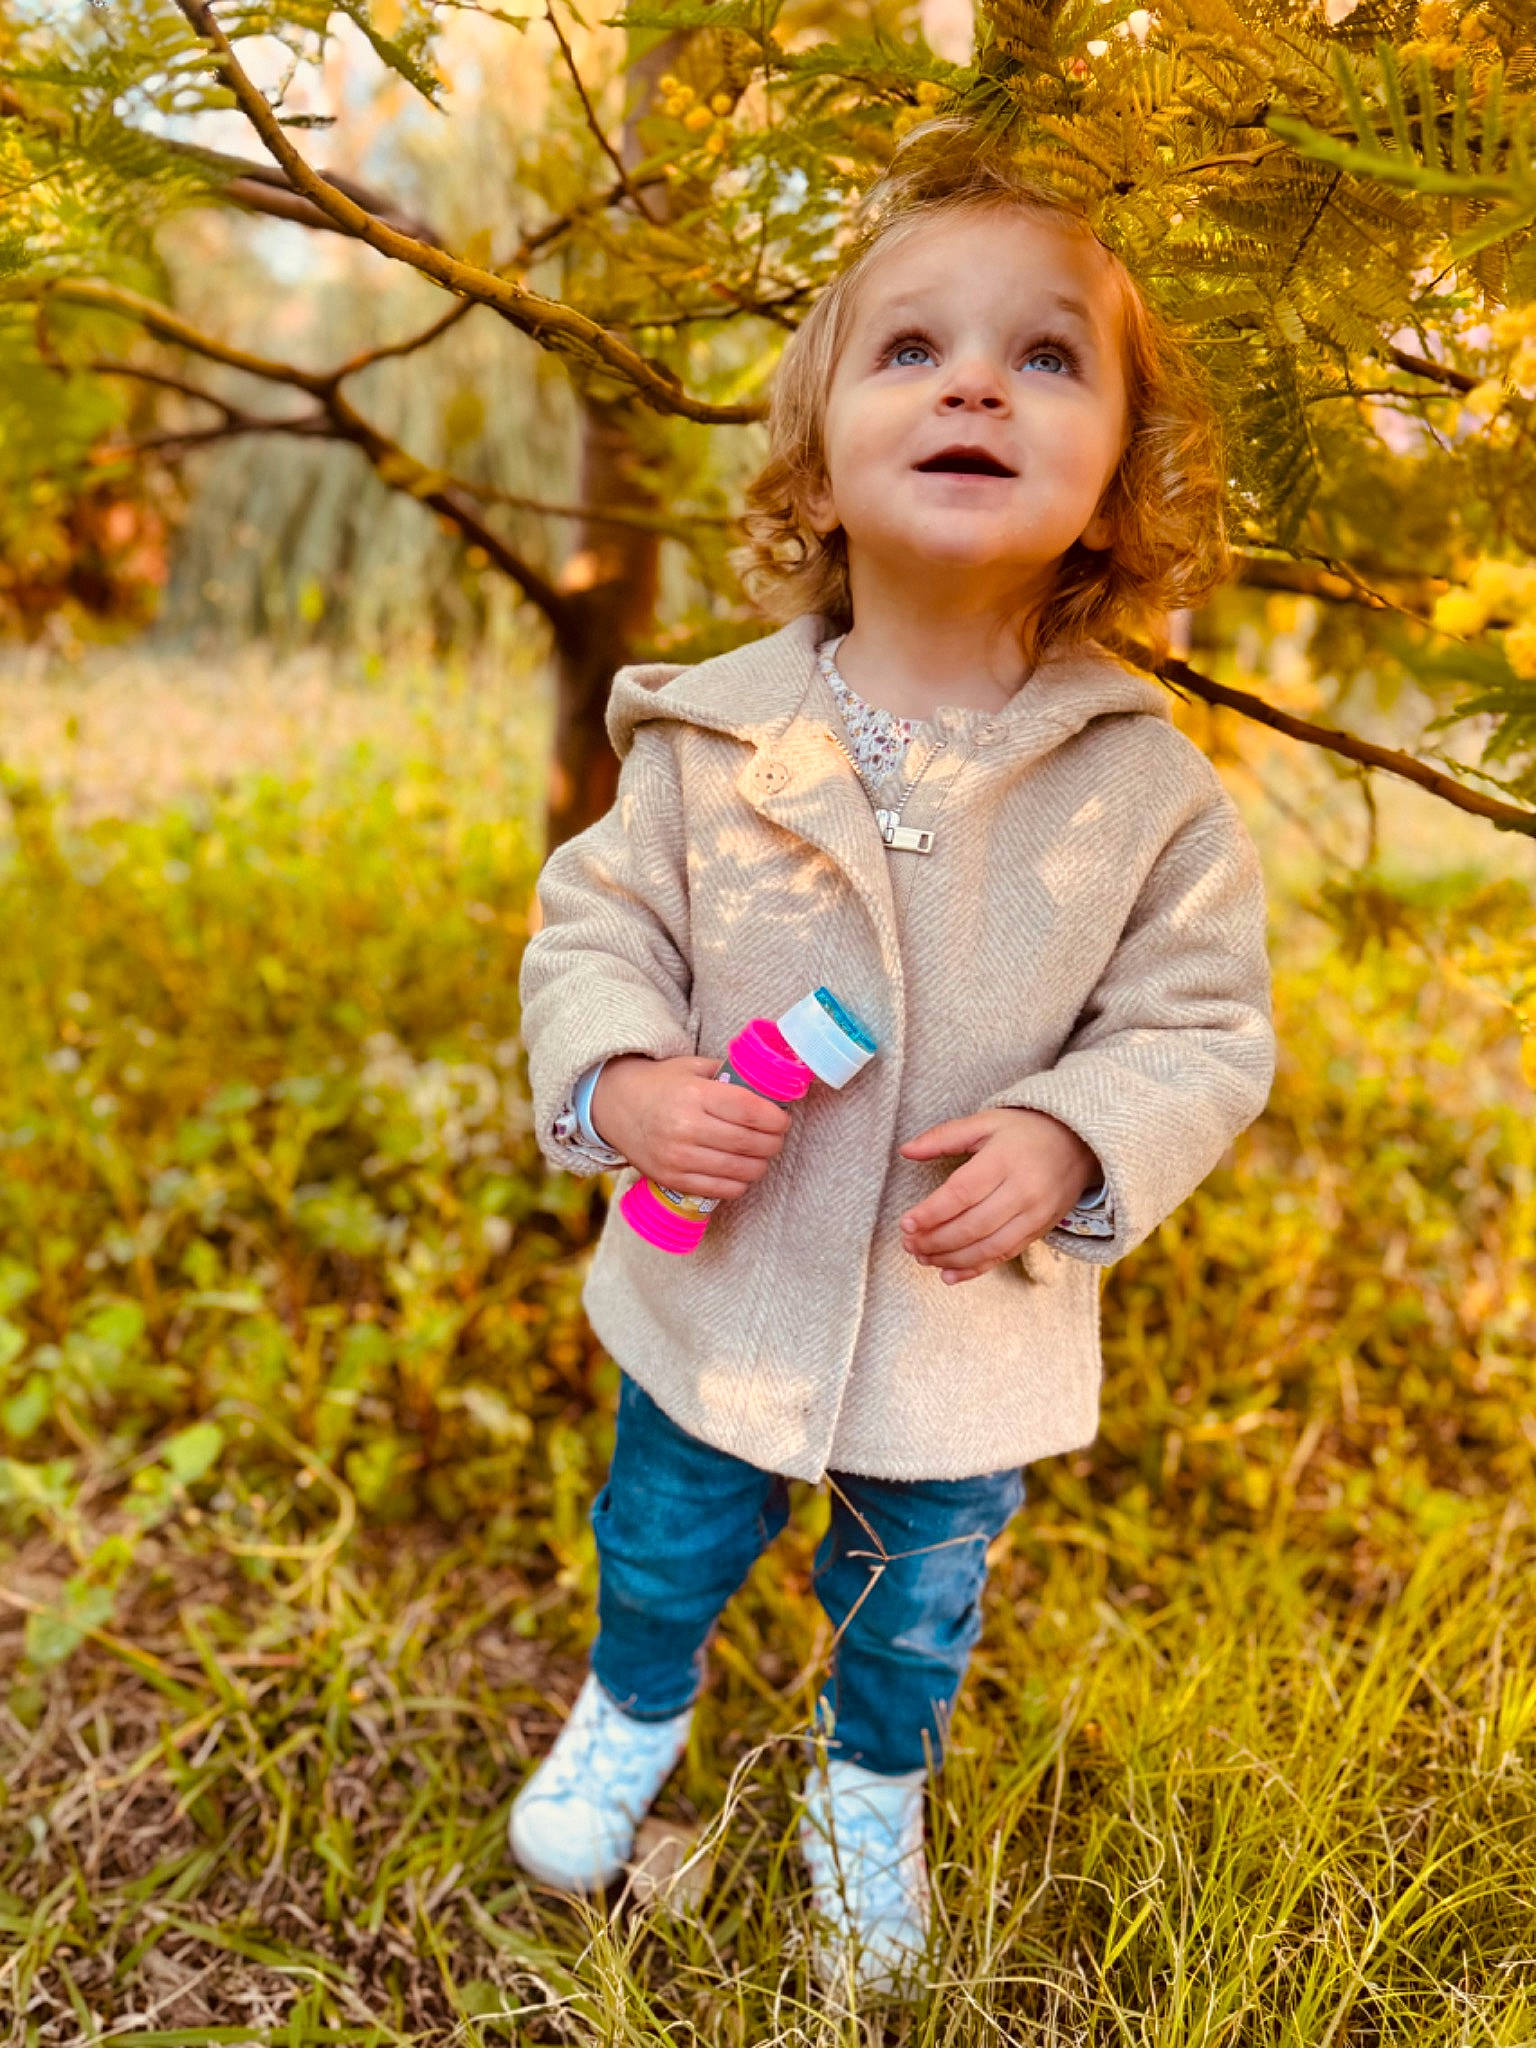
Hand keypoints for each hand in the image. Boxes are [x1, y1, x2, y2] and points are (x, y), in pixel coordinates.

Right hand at [590, 1052, 791, 1197]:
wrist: (615, 1106)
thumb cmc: (661, 1085)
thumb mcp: (693, 1068)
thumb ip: (730, 1077)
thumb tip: (770, 1090)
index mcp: (694, 1095)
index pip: (750, 1112)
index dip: (776, 1118)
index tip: (783, 1118)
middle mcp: (685, 1128)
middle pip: (750, 1143)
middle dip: (774, 1142)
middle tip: (777, 1135)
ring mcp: (678, 1158)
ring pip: (741, 1170)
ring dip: (761, 1163)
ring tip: (761, 1152)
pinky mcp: (673, 1180)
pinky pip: (723, 1190)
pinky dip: (741, 1183)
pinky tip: (741, 1170)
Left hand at [897, 1107, 1101, 1283]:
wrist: (1079, 1143)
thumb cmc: (1025, 1130)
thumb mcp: (985, 1122)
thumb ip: (943, 1137)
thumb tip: (906, 1150)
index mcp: (1004, 1160)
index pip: (962, 1193)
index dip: (931, 1212)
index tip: (906, 1223)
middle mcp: (1022, 1190)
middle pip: (973, 1225)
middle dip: (936, 1240)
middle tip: (909, 1245)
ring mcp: (1034, 1214)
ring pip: (988, 1247)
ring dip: (951, 1259)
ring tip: (923, 1258)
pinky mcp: (1040, 1230)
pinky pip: (1005, 1255)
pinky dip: (976, 1269)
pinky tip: (950, 1274)